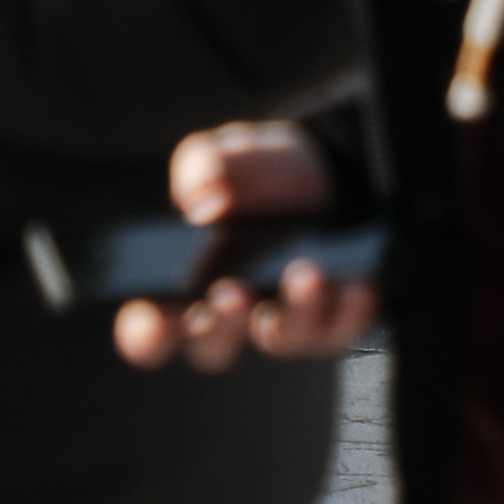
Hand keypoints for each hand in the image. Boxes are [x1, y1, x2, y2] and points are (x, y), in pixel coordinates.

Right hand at [110, 124, 374, 373]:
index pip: (151, 330)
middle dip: (220, 327)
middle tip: (230, 294)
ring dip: (293, 314)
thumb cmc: (257, 174)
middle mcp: (231, 317)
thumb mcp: (229, 155)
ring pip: (282, 340)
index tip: (150, 317)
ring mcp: (282, 324)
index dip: (146, 332)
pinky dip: (349, 311)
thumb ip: (204, 165)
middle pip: (212, 347)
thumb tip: (199, 195)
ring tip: (305, 273)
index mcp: (184, 287)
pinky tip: (357, 284)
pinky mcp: (333, 322)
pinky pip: (341, 330)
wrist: (324, 171)